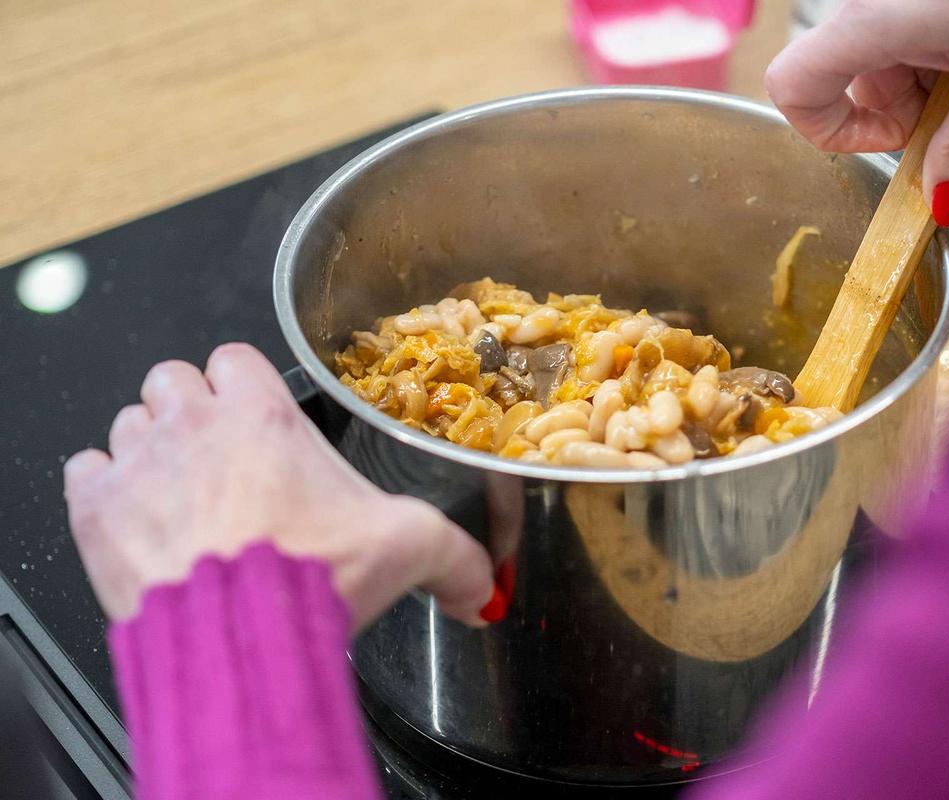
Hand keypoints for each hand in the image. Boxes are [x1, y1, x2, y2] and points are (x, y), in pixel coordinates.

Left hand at [63, 343, 495, 629]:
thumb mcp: (406, 549)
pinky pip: (84, 470)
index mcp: (262, 415)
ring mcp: (140, 463)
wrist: (242, 633)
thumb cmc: (313, 574)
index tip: (255, 414)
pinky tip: (134, 514)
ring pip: (128, 421)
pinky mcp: (98, 510)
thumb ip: (457, 558)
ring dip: (149, 446)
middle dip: (191, 406)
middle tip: (217, 451)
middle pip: (173, 379)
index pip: (236, 357)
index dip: (243, 382)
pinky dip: (104, 487)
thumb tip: (487, 588)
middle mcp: (194, 424)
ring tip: (177, 488)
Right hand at [764, 0, 948, 223]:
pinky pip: (908, 40)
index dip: (828, 133)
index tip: (889, 146)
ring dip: (932, 93)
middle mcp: (868, 5)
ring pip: (885, 66)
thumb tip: (939, 202)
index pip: (791, 88)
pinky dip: (942, 64)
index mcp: (870, 24)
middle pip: (850, 85)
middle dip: (906, 118)